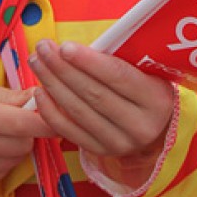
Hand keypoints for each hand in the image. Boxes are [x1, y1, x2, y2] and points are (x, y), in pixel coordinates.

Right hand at [0, 78, 51, 192]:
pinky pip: (4, 172)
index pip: (20, 123)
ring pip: (16, 159)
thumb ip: (13, 96)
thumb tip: (44, 98)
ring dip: (16, 146)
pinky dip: (3, 160)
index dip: (45, 121)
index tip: (59, 115)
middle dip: (28, 131)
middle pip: (22, 143)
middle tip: (16, 120)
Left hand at [29, 40, 174, 163]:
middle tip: (43, 48)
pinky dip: (50, 111)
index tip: (65, 46)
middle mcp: (139, 125)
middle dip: (63, 69)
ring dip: (53, 84)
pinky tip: (39, 91)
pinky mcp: (101, 151)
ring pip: (78, 111)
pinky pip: (69, 131)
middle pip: (93, 94)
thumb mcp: (146, 71)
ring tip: (37, 63)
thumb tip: (78, 45)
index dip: (89, 61)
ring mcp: (119, 142)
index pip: (118, 76)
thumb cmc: (146, 88)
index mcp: (156, 99)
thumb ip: (118, 58)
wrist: (158, 129)